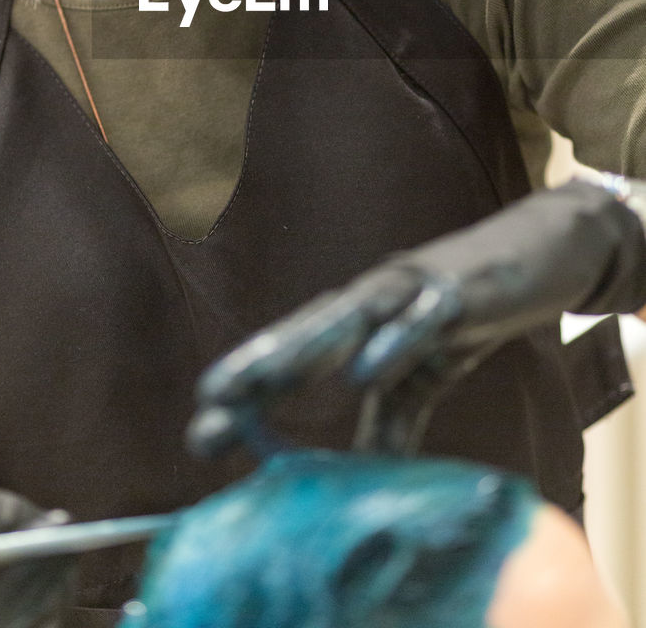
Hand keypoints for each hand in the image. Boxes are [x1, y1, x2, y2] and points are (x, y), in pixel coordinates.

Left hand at [188, 178, 645, 455]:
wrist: (537, 253)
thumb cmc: (465, 311)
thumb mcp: (423, 377)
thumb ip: (389, 423)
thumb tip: (360, 486)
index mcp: (357, 322)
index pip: (294, 356)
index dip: (249, 389)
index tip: (202, 430)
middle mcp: (370, 301)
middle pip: (304, 332)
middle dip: (254, 368)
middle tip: (208, 401)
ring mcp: (410, 290)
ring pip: (347, 317)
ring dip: (300, 347)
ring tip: (257, 381)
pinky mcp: (455, 291)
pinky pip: (420, 320)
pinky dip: (391, 343)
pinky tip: (361, 372)